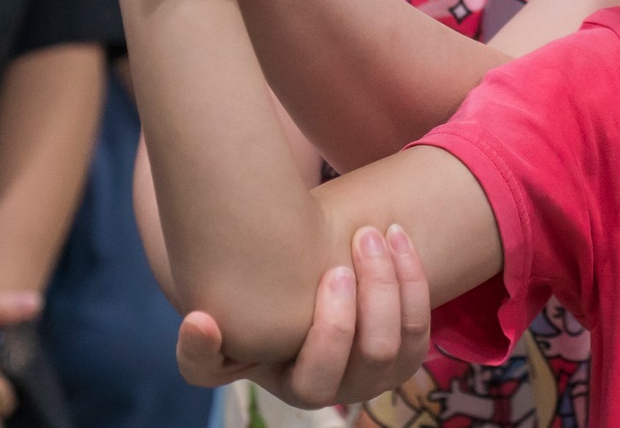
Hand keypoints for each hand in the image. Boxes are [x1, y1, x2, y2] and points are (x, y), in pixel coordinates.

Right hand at [173, 225, 430, 405]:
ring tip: (376, 231)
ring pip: (401, 336)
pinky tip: (396, 234)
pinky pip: (420, 320)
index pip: (316, 382)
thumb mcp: (221, 331)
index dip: (330, 332)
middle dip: (372, 294)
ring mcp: (380, 371)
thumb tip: (199, 321)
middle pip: (372, 353)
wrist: (296, 285)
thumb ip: (201, 344)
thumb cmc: (253, 308)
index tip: (328, 270)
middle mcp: (345, 388)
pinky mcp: (405, 350)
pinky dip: (413, 276)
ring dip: (395, 280)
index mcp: (299, 388)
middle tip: (359, 240)